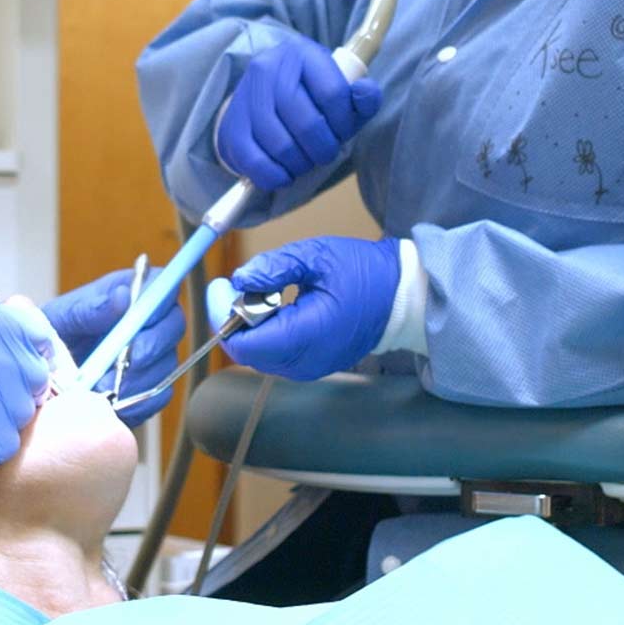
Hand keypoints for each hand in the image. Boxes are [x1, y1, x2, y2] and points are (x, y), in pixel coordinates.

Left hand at [43, 268, 186, 423]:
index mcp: (129, 293)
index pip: (162, 286)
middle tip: (125, 361)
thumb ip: (90, 307)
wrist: (42, 374)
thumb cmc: (53, 336)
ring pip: (166, 364)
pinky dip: (138, 401)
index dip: (158, 302)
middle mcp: (147, 322)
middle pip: (173, 326)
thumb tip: (123, 296)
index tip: (138, 321)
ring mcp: (152, 355)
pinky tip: (115, 402)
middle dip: (151, 346)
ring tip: (105, 387)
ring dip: (138, 378)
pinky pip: (159, 394)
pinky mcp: (149, 386)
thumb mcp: (62, 317)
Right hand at [216, 32, 382, 191]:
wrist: (260, 96)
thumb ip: (361, 97)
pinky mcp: (231, 125)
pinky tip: (284, 173)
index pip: (333, 94)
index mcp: (302, 54)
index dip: (344, 123)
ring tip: (305, 161)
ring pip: (280, 145)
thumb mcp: (338, 91)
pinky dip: (275, 176)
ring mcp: (246, 96)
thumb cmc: (308, 97)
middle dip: (323, 148)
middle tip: (325, 153)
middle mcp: (269, 68)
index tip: (342, 132)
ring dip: (300, 163)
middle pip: (306, 123)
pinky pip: (254, 161)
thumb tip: (366, 94)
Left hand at [221, 237, 401, 380]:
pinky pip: (275, 355)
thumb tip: (239, 279)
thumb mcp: (316, 256)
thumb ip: (274, 267)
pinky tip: (274, 305)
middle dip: (233, 318)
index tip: (221, 285)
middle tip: (236, 284)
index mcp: (307, 336)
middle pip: (247, 352)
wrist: (402, 298)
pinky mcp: (312, 365)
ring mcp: (309, 368)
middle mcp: (305, 361)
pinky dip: (265, 331)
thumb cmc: (364, 273)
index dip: (223, 316)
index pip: (246, 345)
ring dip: (249, 325)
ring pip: (258, 355)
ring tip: (260, 291)